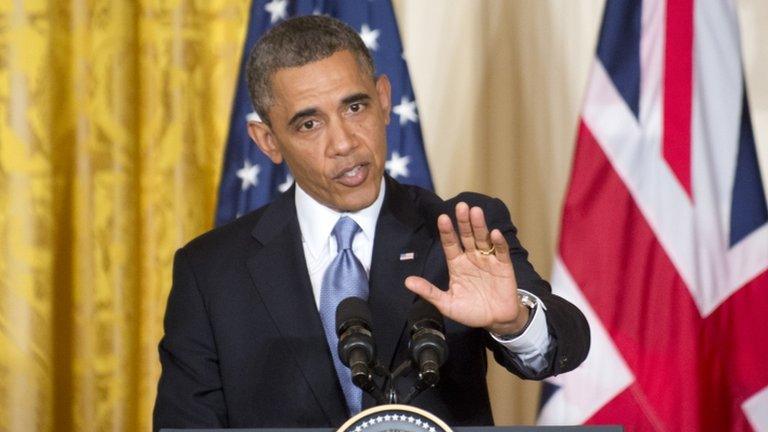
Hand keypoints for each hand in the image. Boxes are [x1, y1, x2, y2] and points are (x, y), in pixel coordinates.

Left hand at [404, 202, 528, 334]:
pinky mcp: (503, 266)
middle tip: (461, 206)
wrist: (495, 320)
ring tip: (475, 212)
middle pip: (467, 236)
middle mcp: (472, 258)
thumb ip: (429, 292)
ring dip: (480, 226)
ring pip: (483, 239)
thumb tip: (407, 282)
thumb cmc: (470, 311)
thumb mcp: (446, 303)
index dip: (447, 231)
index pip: (450, 244)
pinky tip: (494, 233)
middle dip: (463, 222)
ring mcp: (488, 260)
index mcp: (457, 264)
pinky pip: (501, 252)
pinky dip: (498, 243)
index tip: (442, 218)